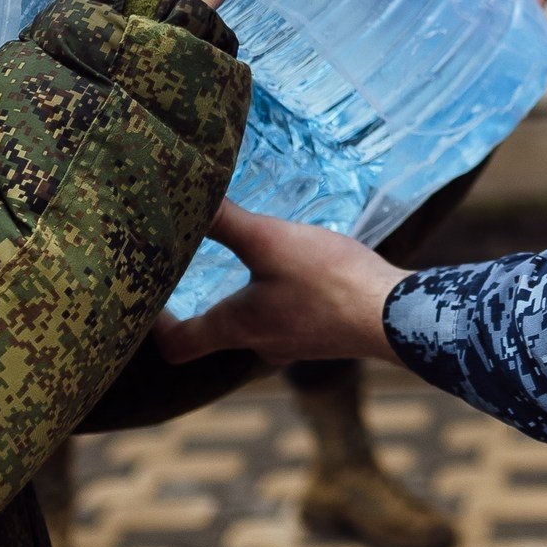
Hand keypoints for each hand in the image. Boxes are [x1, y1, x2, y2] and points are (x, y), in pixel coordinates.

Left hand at [153, 202, 407, 366]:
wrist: (397, 316)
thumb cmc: (328, 282)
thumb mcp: (270, 241)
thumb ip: (225, 221)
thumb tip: (185, 200)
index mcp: (237, 327)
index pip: (178, 346)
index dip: (157, 326)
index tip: (148, 299)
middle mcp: (261, 344)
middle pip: (216, 334)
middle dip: (204, 303)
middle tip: (195, 269)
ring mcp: (296, 345)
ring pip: (256, 326)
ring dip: (248, 299)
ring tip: (249, 264)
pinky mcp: (326, 335)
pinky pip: (292, 319)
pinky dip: (285, 298)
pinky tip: (301, 273)